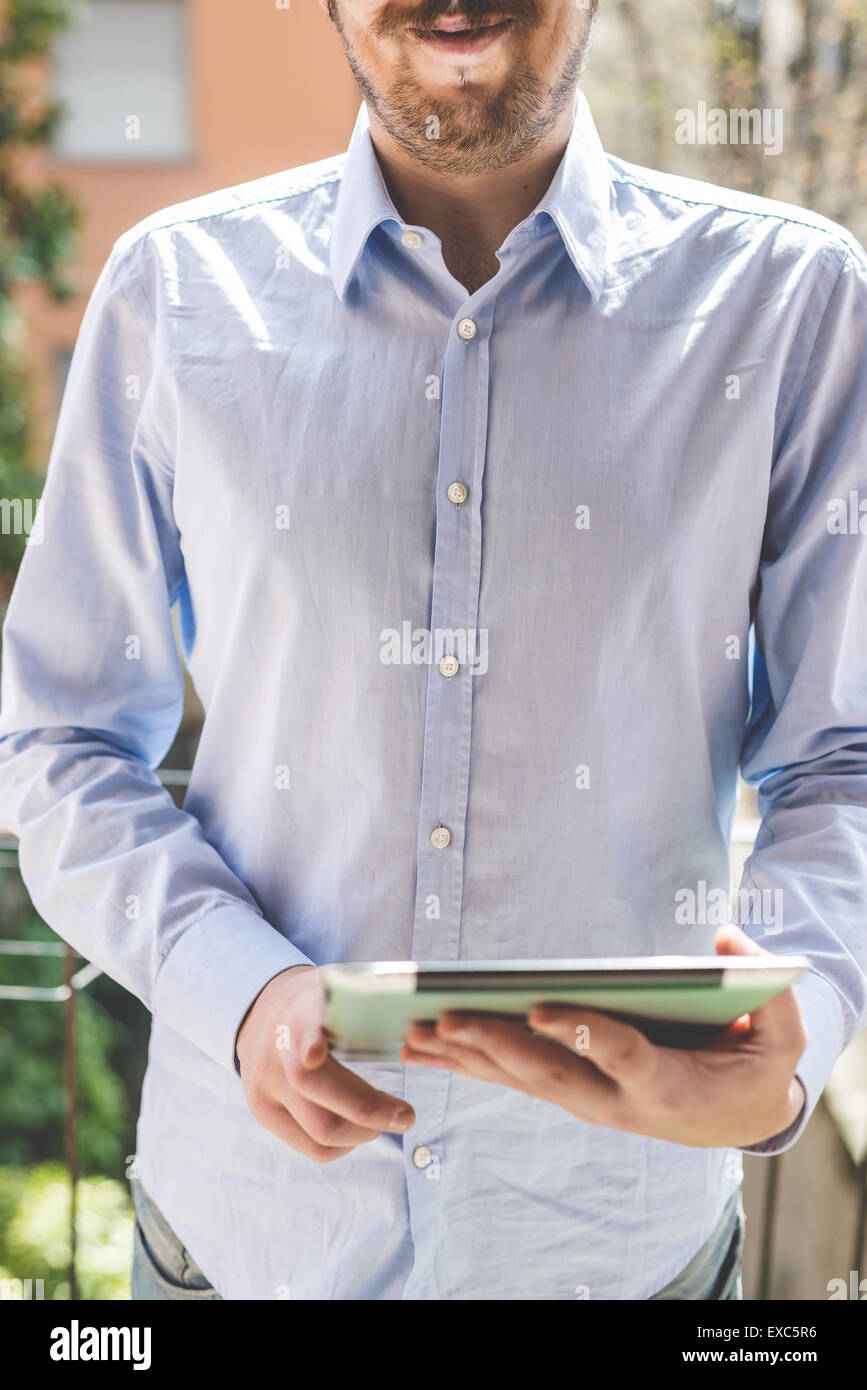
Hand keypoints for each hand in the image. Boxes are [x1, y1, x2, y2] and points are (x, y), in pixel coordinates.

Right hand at [237, 965, 414, 1161]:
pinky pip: (312, 1147)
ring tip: (388, 1119)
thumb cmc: (320, 1001)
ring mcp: (263, 1084)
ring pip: (318, 1128)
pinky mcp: (263, 1112)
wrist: (263, 1011)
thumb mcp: (340, 982)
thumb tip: (421, 993)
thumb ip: (375, 989)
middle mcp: (275, 1048)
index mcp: (299, 1008)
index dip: (306, 1038)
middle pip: (313, 1087)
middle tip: (407, 1115)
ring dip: (364, 1132)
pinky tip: (361, 1127)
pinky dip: (346, 1144)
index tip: (315, 1052)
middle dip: (369, 1108)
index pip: (299, 1023)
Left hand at [399, 926, 806, 1147]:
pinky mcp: (570, 1092)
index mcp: (667, 1084)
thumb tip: (726, 937)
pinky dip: (467, 1062)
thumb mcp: (781, 1034)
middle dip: (494, 1045)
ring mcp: (588, 1101)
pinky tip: (424, 1047)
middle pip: (549, 1073)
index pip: (620, 1055)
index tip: (542, 1007)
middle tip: (445, 1019)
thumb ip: (766, 986)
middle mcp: (616, 1101)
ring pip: (519, 1080)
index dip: (582, 1031)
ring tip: (414, 1031)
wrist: (738, 1120)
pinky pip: (513, 1079)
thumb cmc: (754, 1067)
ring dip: (465, 1056)